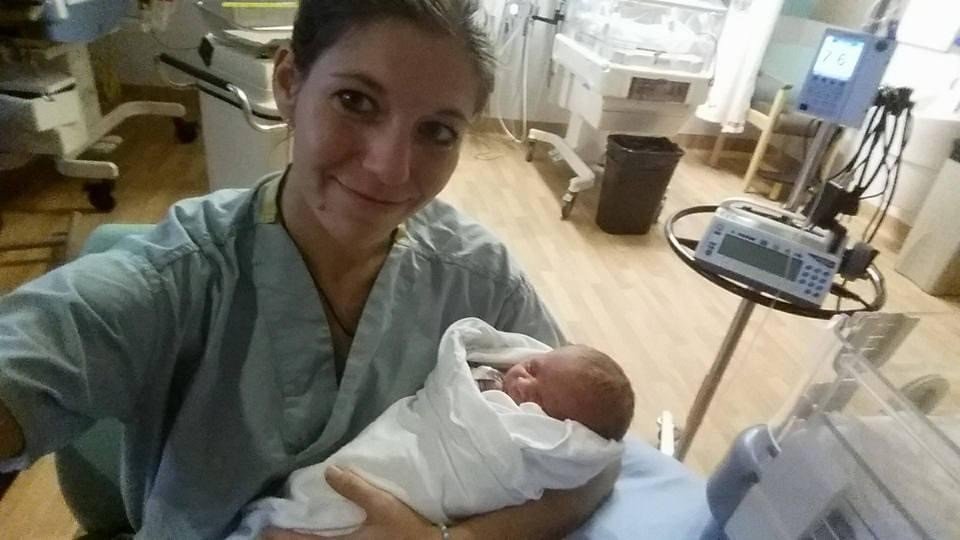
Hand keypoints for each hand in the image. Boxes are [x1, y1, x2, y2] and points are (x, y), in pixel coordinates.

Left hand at [262, 466, 437, 539]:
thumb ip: (355, 489)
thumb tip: (329, 471)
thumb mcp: (382, 505)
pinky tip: (324, 530)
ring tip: (291, 530)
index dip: (282, 536)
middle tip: (269, 531)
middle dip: (289, 539)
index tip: (263, 530)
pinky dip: (323, 537)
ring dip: (305, 538)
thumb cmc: (406, 529)